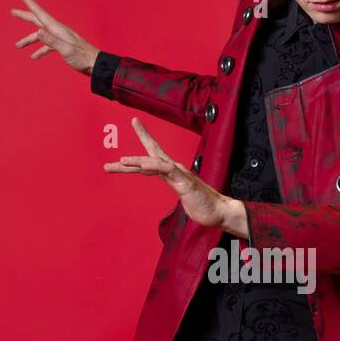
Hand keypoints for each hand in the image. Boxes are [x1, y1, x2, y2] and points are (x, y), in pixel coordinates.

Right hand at [11, 0, 97, 73]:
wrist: (95, 64)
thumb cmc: (82, 57)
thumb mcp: (66, 49)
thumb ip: (51, 40)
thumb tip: (38, 31)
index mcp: (58, 29)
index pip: (41, 14)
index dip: (31, 4)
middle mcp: (58, 31)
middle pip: (38, 21)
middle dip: (25, 16)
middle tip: (12, 12)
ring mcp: (60, 39)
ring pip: (41, 36)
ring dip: (29, 39)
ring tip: (17, 45)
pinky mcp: (63, 47)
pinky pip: (48, 46)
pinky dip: (40, 50)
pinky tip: (34, 56)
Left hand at [105, 117, 247, 234]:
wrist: (220, 212)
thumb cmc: (203, 206)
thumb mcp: (184, 198)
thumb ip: (178, 191)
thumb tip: (176, 192)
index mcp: (173, 172)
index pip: (154, 156)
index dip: (142, 143)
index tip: (133, 127)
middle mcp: (175, 169)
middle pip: (150, 155)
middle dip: (134, 151)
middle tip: (119, 145)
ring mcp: (179, 174)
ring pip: (155, 162)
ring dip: (137, 161)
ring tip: (122, 161)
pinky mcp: (184, 181)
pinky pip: (167, 170)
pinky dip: (154, 166)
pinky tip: (143, 166)